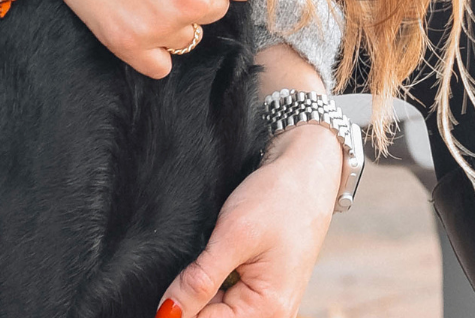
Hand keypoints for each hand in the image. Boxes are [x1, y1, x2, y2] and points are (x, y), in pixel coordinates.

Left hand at [157, 120, 344, 317]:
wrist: (307, 172)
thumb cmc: (279, 199)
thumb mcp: (233, 236)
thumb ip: (199, 281)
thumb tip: (167, 313)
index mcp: (267, 310)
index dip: (177, 306)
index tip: (173, 278)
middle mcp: (271, 315)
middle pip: (209, 317)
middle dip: (191, 294)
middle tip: (201, 254)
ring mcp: (266, 304)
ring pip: (214, 307)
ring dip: (201, 285)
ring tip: (214, 248)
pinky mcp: (260, 289)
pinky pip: (226, 295)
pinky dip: (213, 277)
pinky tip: (218, 253)